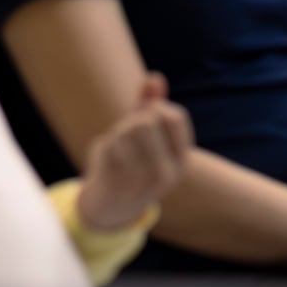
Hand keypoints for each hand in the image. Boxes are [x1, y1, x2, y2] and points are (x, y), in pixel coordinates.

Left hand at [76, 72, 192, 231]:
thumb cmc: (133, 164)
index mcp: (181, 161)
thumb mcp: (149, 138)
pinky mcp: (116, 184)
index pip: (174, 117)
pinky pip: (109, 145)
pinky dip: (104, 145)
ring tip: (117, 147)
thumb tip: (154, 77)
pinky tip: (106, 157)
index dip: (156, 108)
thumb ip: (152, 106)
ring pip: (126, 130)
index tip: (146, 116)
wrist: (112, 209)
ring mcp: (142, 181)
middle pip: (147, 120)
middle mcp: (166, 174)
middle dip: (132, 120)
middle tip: (126, 134)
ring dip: (117, 132)